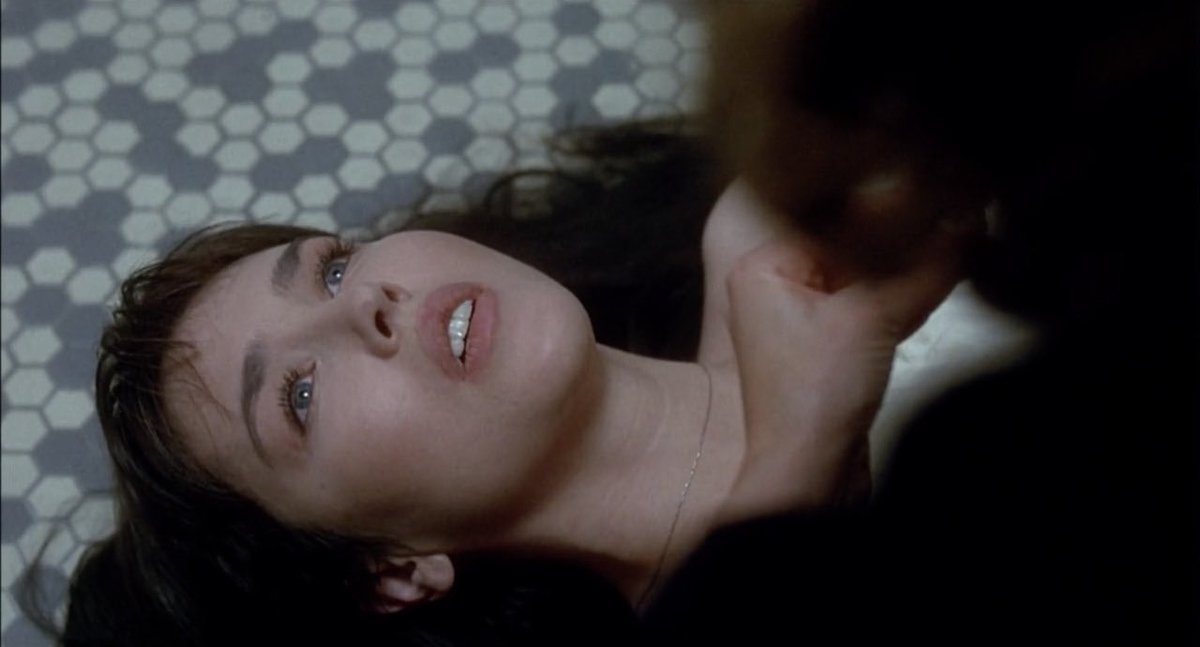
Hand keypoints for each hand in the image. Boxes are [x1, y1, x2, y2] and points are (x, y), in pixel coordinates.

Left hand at [718, 228, 964, 523]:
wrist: (808, 473)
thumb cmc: (815, 397)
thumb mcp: (873, 317)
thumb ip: (923, 268)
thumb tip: (968, 227)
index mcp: (764, 266)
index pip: (834, 217)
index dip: (890, 206)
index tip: (939, 193)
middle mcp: (773, 285)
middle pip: (849, 242)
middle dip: (903, 234)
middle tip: (957, 213)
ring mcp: (798, 317)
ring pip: (862, 274)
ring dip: (908, 264)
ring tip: (958, 239)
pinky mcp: (825, 346)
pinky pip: (867, 304)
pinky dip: (901, 293)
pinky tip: (940, 275)